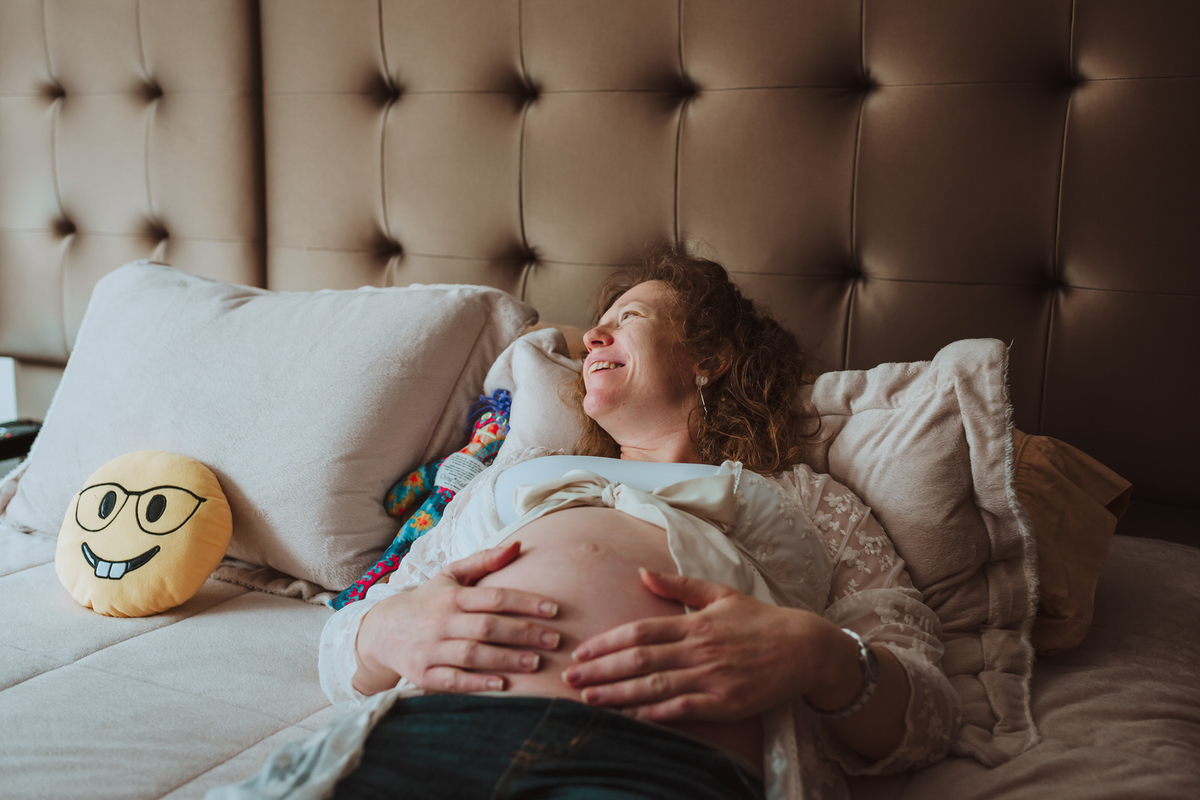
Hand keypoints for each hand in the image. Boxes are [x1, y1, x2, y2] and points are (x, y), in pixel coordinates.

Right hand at [354, 541, 561, 694]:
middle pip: (488, 627)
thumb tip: (518, 545)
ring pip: (473, 654)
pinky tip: (503, 685)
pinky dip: (477, 683)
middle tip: (555, 639)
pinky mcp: (423, 675)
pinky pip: (453, 680)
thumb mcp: (451, 575)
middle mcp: (442, 622)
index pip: (494, 598)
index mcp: (452, 596)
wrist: (382, 630)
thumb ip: (484, 560)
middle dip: (524, 633)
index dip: (525, 603)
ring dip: (506, 659)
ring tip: (536, 663)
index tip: (554, 610)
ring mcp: (431, 649)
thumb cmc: (428, 600)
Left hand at [562, 569, 844, 721]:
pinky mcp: (726, 703)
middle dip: (601, 670)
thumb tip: (641, 574)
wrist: (805, 649)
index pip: (640, 632)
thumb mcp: (720, 593)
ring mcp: (712, 678)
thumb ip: (678, 587)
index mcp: (694, 623)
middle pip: (640, 660)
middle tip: (570, 677)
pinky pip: (684, 709)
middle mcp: (699, 650)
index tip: (581, 651)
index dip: (606, 642)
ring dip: (619, 694)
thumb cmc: (759, 620)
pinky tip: (632, 718)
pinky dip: (656, 714)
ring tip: (589, 699)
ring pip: (655, 687)